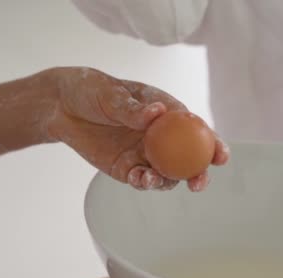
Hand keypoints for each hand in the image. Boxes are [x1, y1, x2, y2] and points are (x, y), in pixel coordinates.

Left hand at [45, 67, 228, 191]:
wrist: (61, 106)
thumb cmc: (92, 90)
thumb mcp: (112, 94)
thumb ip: (133, 108)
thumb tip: (157, 113)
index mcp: (168, 114)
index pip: (197, 131)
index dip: (214, 144)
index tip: (221, 156)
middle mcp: (161, 138)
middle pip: (189, 160)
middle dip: (199, 174)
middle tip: (198, 183)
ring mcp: (145, 155)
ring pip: (168, 174)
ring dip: (169, 182)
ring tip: (156, 178)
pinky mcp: (127, 169)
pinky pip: (143, 180)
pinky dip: (146, 183)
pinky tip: (142, 179)